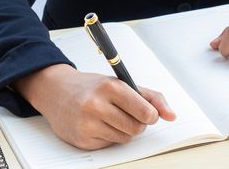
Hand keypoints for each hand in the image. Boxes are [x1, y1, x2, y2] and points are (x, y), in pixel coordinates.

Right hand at [14, 64, 175, 149]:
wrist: (57, 91)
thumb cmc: (93, 86)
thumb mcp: (122, 83)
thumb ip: (151, 97)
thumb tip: (171, 115)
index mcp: (111, 87)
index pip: (146, 112)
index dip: (151, 115)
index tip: (148, 113)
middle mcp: (97, 105)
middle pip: (137, 128)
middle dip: (138, 123)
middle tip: (128, 114)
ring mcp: (87, 124)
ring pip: (125, 138)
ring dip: (124, 131)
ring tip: (112, 117)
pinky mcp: (81, 140)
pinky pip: (109, 145)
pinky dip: (109, 137)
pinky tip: (99, 124)